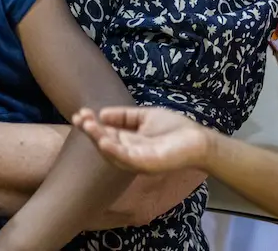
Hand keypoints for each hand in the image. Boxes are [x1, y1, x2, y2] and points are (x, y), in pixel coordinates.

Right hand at [73, 106, 213, 173]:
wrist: (198, 140)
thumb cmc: (174, 129)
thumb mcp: (145, 117)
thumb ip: (124, 116)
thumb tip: (102, 113)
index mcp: (128, 142)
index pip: (106, 133)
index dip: (93, 124)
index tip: (80, 112)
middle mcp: (129, 153)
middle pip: (105, 143)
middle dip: (91, 131)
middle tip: (79, 118)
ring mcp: (136, 161)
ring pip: (112, 152)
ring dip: (98, 139)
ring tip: (87, 125)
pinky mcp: (146, 164)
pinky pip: (126, 159)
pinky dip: (114, 151)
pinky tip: (103, 141)